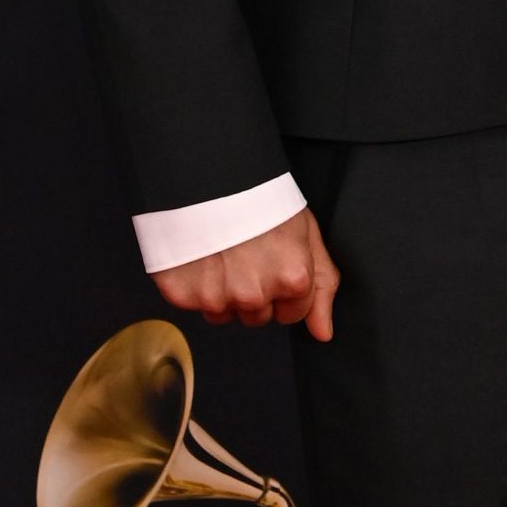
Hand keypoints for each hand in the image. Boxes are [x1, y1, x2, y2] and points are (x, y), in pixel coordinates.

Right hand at [151, 211, 339, 339]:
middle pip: (257, 316)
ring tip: (223, 252)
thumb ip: (321, 284)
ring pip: (225, 313)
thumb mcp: (305, 232)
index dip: (284, 288)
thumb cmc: (261, 198)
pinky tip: (202, 255)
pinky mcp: (183, 294)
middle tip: (246, 253)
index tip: (273, 261)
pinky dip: (196, 285)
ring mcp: (217, 297)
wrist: (211, 173)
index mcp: (292, 278)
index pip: (292, 314)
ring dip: (224, 291)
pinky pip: (195, 305)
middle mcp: (255, 294)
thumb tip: (323, 333)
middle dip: (255, 291)